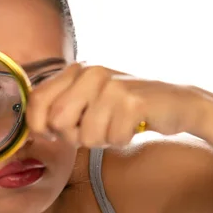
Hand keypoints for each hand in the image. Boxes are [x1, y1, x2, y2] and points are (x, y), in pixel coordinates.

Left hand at [25, 63, 210, 147]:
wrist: (176, 102)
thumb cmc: (124, 108)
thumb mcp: (87, 101)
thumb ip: (59, 109)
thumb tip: (35, 132)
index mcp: (75, 71)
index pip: (37, 99)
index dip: (38, 125)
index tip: (52, 135)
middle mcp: (91, 73)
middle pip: (57, 121)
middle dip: (73, 136)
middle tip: (93, 130)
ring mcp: (112, 85)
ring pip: (86, 136)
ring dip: (102, 140)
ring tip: (116, 125)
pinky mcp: (133, 102)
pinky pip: (112, 139)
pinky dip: (121, 140)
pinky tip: (131, 126)